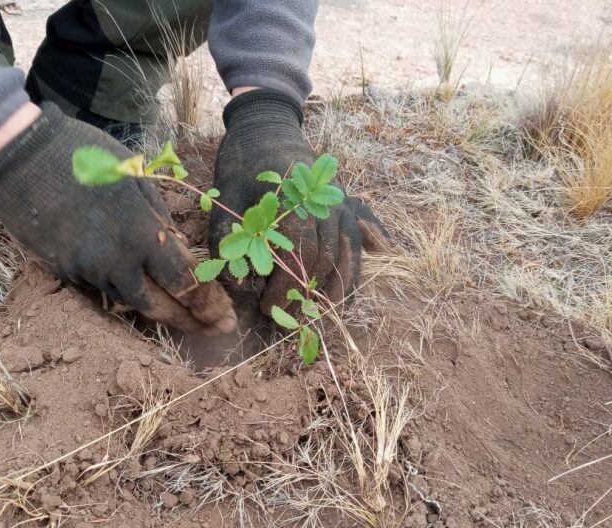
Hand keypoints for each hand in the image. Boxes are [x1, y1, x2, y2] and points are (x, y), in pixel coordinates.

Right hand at [0, 103, 236, 333]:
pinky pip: (104, 290)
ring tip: (186, 317)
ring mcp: (86, 271)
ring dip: (161, 312)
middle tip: (215, 331)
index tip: (226, 320)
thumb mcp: (138, 180)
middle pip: (160, 307)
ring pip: (131, 303)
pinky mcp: (64, 272)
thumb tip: (179, 251)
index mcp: (142, 235)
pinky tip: (143, 291)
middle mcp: (116, 263)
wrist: (17, 156)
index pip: (186, 283)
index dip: (209, 305)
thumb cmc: (85, 156)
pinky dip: (127, 294)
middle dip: (191, 322)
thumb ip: (161, 222)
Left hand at [210, 89, 389, 315]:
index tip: (269, 309)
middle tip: (289, 316)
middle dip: (308, 292)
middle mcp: (326, 201)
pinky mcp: (346, 199)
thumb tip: (240, 287)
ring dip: (342, 283)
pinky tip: (386, 253)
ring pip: (349, 248)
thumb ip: (226, 240)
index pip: (299, 252)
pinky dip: (376, 240)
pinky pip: (366, 224)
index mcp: (296, 199)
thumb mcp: (225, 198)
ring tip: (332, 309)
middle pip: (326, 257)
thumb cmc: (243, 164)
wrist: (265, 127)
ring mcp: (340, 200)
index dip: (286, 286)